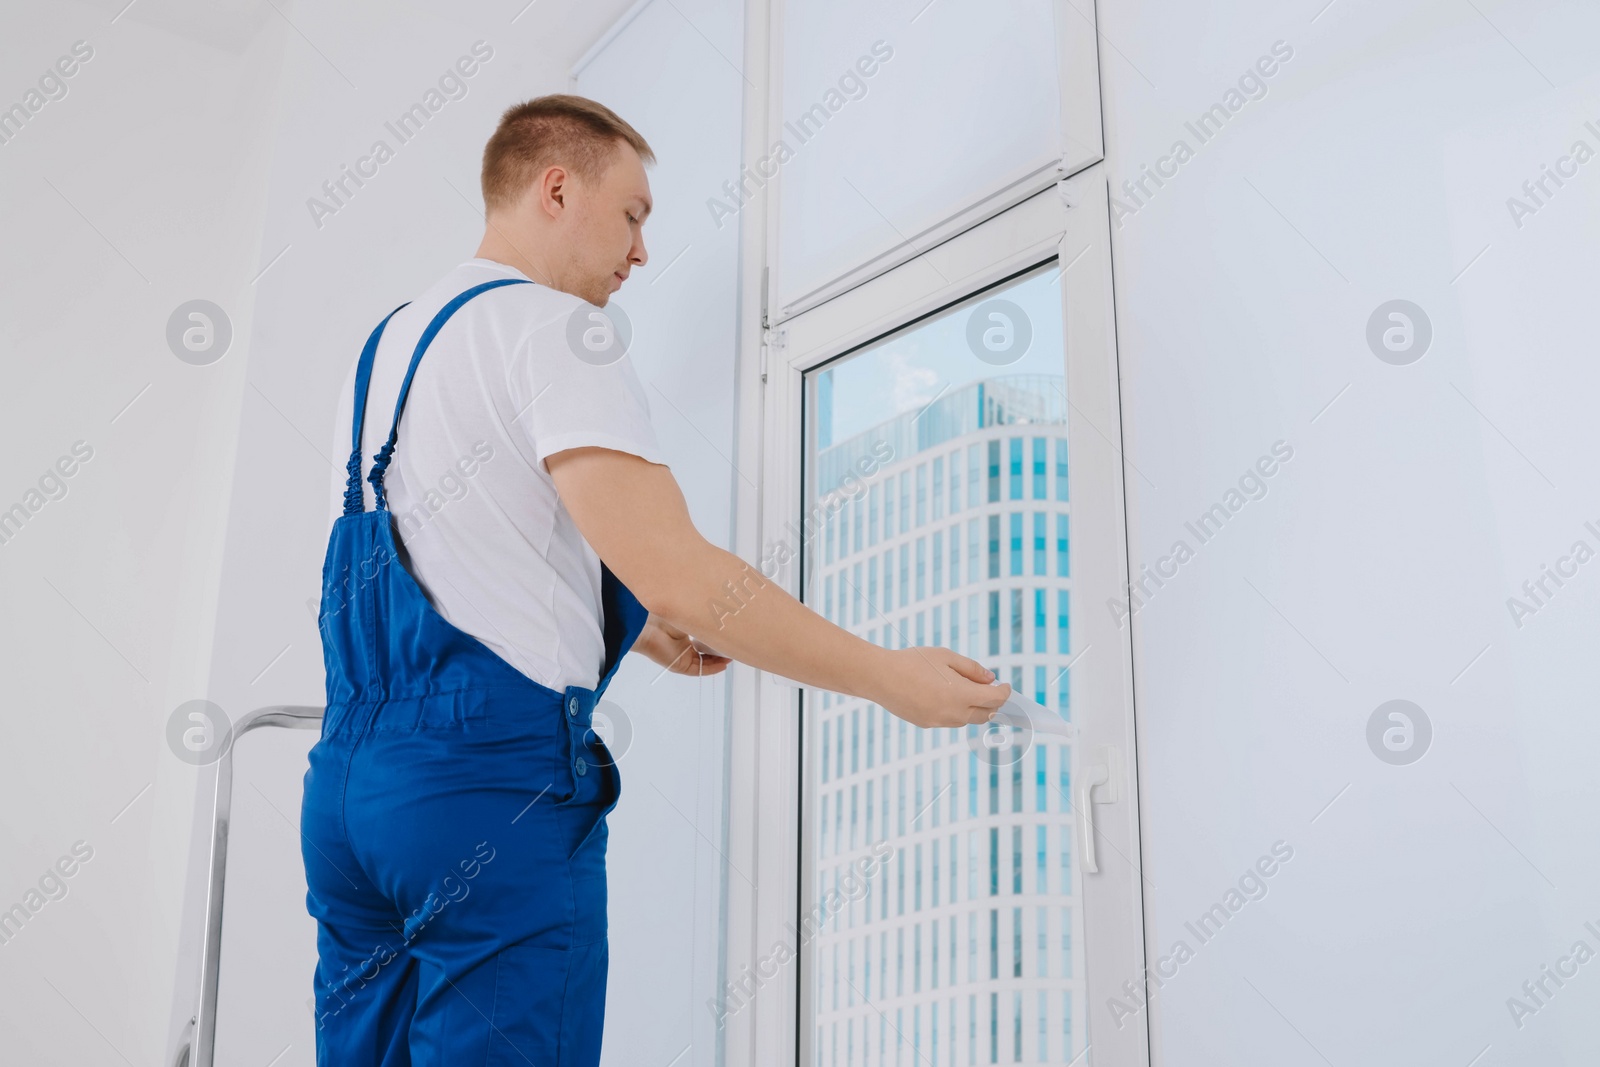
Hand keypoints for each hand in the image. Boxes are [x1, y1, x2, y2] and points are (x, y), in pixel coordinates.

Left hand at [633, 615, 731, 676]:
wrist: (646, 628)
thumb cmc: (662, 618)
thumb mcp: (686, 615)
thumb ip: (701, 616)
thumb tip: (718, 611)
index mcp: (683, 637)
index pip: (703, 643)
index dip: (716, 642)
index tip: (728, 638)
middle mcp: (683, 649)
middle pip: (705, 654)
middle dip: (720, 653)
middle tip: (733, 649)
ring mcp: (681, 658)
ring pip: (704, 663)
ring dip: (718, 662)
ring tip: (731, 657)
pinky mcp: (680, 666)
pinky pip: (699, 670)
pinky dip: (712, 669)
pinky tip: (723, 665)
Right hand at [872, 647, 1008, 729]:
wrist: (880, 677)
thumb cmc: (914, 661)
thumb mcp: (946, 657)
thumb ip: (972, 669)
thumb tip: (990, 679)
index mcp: (962, 695)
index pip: (995, 699)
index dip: (1005, 692)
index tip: (1006, 686)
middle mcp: (953, 713)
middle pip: (985, 715)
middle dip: (993, 704)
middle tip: (992, 691)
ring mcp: (939, 721)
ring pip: (967, 720)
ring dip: (974, 709)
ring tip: (969, 692)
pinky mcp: (926, 724)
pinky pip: (949, 720)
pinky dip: (955, 711)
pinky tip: (947, 697)